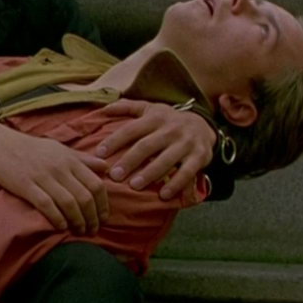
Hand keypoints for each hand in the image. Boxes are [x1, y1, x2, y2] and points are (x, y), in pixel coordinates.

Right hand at [0, 118, 108, 233]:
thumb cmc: (30, 148)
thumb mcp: (59, 149)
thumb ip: (82, 159)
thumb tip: (105, 166)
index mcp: (69, 159)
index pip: (96, 184)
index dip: (103, 204)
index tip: (103, 217)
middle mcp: (59, 167)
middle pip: (85, 197)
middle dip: (93, 217)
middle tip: (93, 229)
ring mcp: (43, 176)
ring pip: (69, 203)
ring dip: (77, 221)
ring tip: (79, 231)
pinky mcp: (26, 185)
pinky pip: (47, 205)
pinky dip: (57, 218)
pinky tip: (61, 227)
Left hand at [95, 100, 214, 198]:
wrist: (203, 124)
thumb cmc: (168, 120)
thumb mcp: (149, 109)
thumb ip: (127, 107)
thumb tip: (103, 108)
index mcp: (155, 118)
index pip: (131, 129)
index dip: (114, 141)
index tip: (99, 153)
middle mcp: (170, 129)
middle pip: (147, 146)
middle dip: (130, 161)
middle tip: (114, 176)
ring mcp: (186, 143)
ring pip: (166, 160)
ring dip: (150, 174)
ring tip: (134, 186)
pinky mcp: (199, 157)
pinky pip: (187, 172)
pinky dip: (176, 184)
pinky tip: (163, 195)